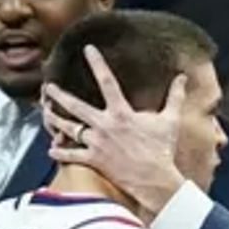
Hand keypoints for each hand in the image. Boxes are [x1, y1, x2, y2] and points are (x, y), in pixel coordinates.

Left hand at [43, 44, 189, 212]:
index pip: (107, 82)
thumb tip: (182, 77)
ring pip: (69, 129)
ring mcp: (97, 143)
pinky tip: (51, 149)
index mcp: (122, 113)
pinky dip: (60, 152)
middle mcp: (105, 126)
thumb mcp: (170, 120)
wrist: (154, 179)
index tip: (88, 49)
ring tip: (45, 113)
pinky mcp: (93, 160)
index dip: (97, 64)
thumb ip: (175, 96)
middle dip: (60, 96)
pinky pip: (72, 156)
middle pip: (76, 106)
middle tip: (47, 87)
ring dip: (55, 120)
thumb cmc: (162, 149)